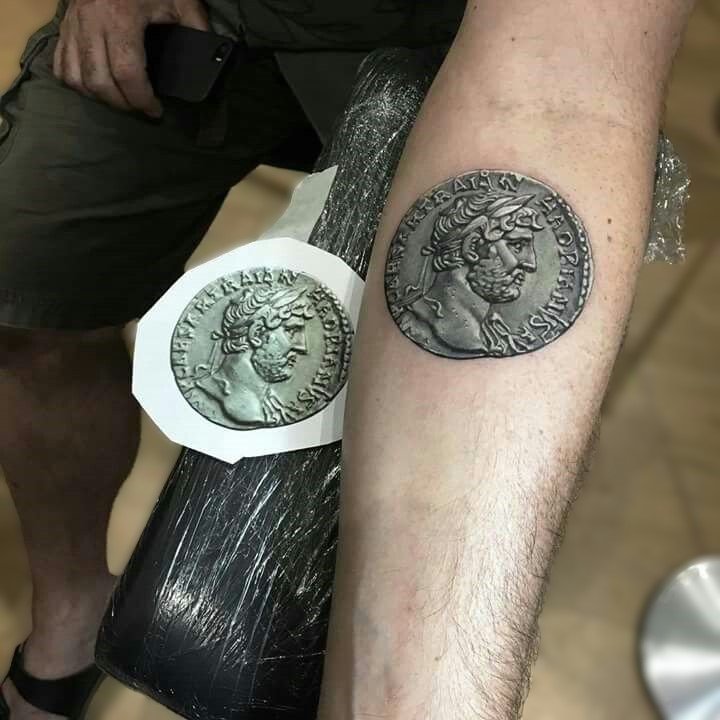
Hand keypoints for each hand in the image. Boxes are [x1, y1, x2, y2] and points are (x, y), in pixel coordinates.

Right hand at [54, 0, 208, 116]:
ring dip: (98, 97)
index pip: (127, 73)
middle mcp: (91, 21)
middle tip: (140, 108)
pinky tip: (95, 87)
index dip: (142, 99)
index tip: (156, 110)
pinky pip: (60, 63)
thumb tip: (209, 59)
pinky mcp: (65, 23)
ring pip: (75, 76)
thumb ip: (196, 28)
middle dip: (122, 104)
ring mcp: (74, 22)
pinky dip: (75, 82)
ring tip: (120, 100)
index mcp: (121, 17)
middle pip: (99, 81)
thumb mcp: (181, 0)